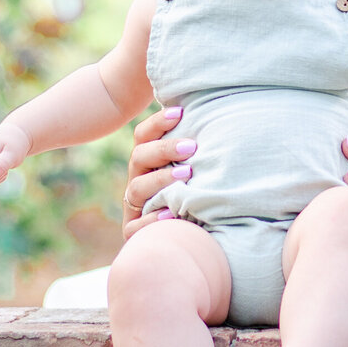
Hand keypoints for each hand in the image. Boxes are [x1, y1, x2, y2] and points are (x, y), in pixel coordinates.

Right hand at [122, 106, 196, 239]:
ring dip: (160, 180)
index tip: (180, 112)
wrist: (192, 235)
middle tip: (191, 147)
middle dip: (164, 149)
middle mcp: (138, 179)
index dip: (158, 122)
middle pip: (139, 156)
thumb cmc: (198, 192)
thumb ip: (195, 147)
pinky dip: (152, 220)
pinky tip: (172, 213)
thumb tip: (213, 114)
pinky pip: (135, 226)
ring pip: (136, 188)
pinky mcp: (134, 230)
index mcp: (148, 159)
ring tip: (186, 175)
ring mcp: (135, 205)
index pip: (143, 134)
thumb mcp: (195, 167)